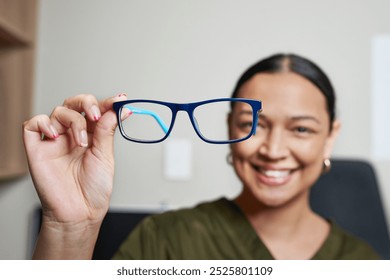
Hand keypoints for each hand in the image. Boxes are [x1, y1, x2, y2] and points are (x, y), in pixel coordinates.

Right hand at [23, 93, 126, 226]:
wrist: (79, 213)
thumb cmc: (93, 189)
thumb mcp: (105, 156)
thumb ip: (107, 131)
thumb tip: (118, 109)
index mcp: (91, 135)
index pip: (96, 110)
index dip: (107, 103)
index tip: (120, 100)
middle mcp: (72, 135)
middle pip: (74, 104)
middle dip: (87, 103)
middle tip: (96, 114)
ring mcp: (54, 141)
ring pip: (58, 111)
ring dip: (73, 121)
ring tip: (81, 142)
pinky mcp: (37, 149)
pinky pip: (32, 124)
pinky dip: (44, 123)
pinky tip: (56, 136)